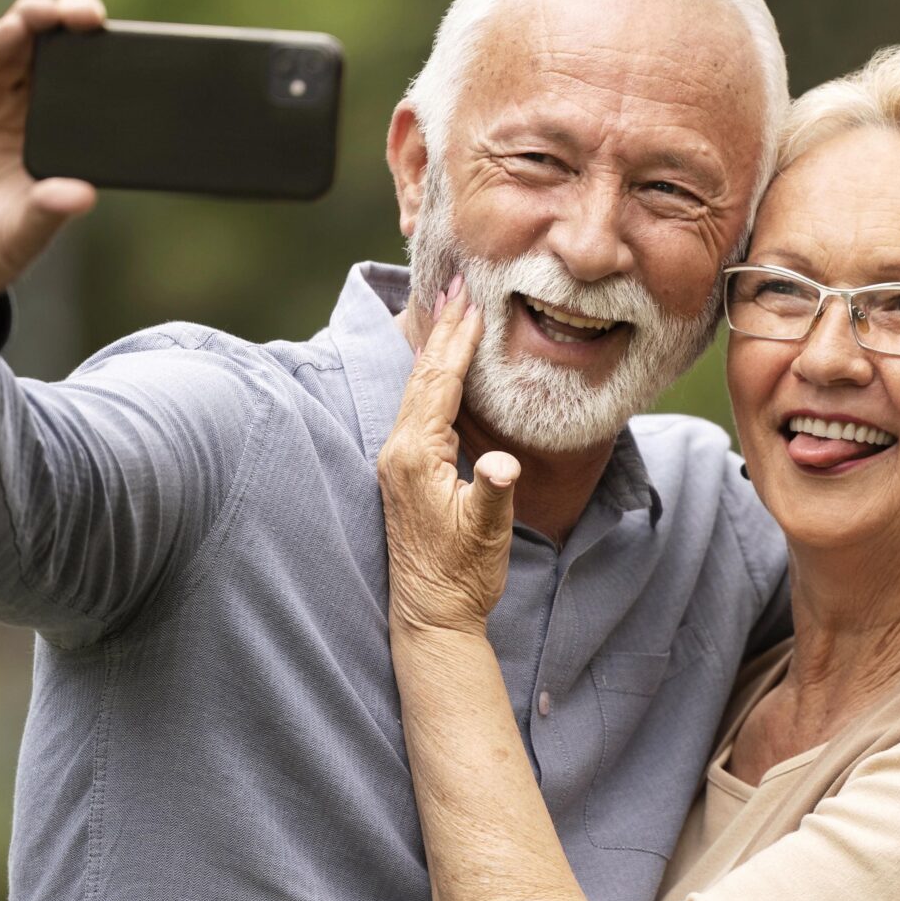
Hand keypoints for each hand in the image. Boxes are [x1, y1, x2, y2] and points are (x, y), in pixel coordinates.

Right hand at [0, 0, 106, 344]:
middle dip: (71, 28)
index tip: (132, 51)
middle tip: (91, 16)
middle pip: (49, 55)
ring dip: (32, 24)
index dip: (102, 64)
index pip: (81, 88)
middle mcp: (16, 109)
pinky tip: (11, 29)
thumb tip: (83, 195)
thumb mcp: (21, 235)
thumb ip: (48, 210)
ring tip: (51, 11)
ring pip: (11, 48)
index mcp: (50, 135)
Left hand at [377, 281, 519, 634]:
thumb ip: (493, 491)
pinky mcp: (404, 471)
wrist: (432, 617)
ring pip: (417, 387)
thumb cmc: (462, 577)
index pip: (437, 384)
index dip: (456, 341)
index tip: (471, 301)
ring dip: (436, 346)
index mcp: (414, 457)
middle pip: (421, 374)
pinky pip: (419, 405)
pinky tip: (444, 363)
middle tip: (458, 283)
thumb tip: (502, 462)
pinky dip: (434, 374)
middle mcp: (398, 451)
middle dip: (441, 328)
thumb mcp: (486, 534)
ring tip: (451, 308)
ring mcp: (397, 460)